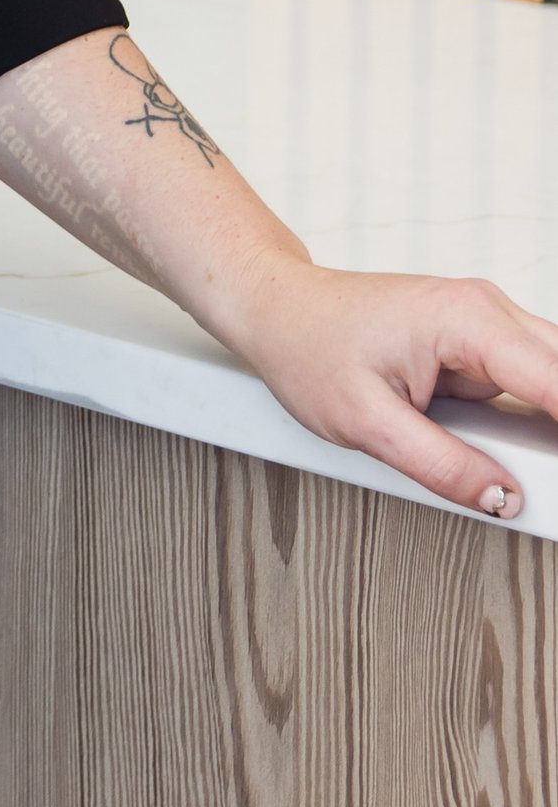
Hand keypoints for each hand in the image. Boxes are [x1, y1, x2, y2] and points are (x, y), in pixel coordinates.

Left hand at [223, 254, 557, 516]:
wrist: (277, 309)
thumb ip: (441, 464)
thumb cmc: (308, 347)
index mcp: (465, 319)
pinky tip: (499, 441)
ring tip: (506, 463)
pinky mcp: (477, 341)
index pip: (556, 381)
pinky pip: (525, 381)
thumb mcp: (365, 422)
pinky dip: (527, 415)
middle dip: (557, 428)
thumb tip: (503, 498)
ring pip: (550, 376)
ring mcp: (484, 322)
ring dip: (544, 424)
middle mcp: (485, 310)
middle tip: (544, 479)